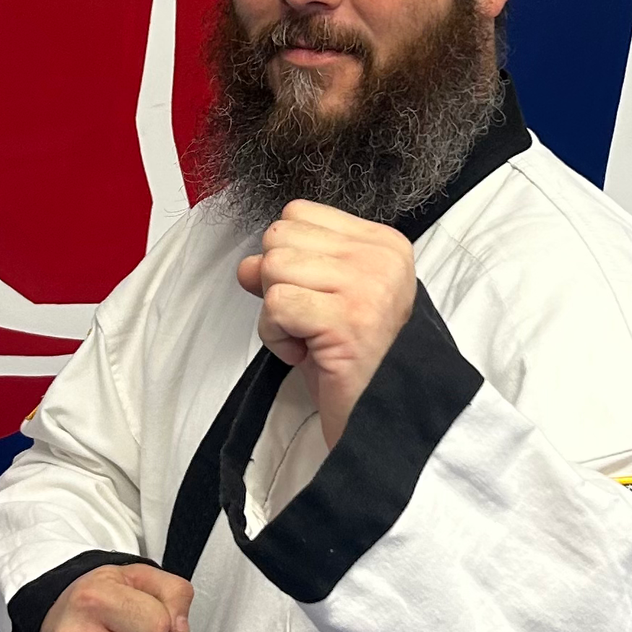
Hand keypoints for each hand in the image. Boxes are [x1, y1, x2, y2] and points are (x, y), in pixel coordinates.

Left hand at [236, 200, 415, 447]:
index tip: (313, 297)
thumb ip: (290, 269)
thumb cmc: (353, 363)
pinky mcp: (347, 320)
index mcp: (382, 244)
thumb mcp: (322, 301)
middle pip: (281, 236)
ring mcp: (367, 286)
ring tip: (308, 339)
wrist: (383, 418)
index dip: (288, 257)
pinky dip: (276, 337)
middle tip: (309, 322)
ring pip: (273, 267)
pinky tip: (305, 354)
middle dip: (277, 284)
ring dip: (275, 314)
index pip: (299, 213)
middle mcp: (380, 258)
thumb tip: (247, 264)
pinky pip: (275, 305)